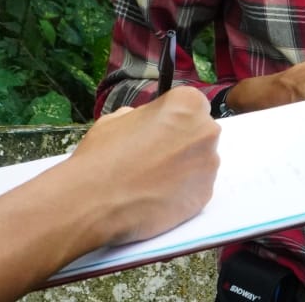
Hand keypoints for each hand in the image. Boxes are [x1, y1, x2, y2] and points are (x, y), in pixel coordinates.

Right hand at [70, 86, 220, 244]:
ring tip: (153, 182)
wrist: (94, 202)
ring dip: (184, 169)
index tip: (159, 132)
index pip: (191, 106)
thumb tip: (149, 123)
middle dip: (182, 144)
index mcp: (187, 103)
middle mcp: (206, 131)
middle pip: (200, 134)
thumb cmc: (103, 154)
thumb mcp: (117, 119)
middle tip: (156, 158)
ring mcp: (209, 165)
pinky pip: (197, 189)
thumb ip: (143, 116)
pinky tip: (158, 198)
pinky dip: (182, 193)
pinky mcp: (205, 196)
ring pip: (201, 163)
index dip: (174, 120)